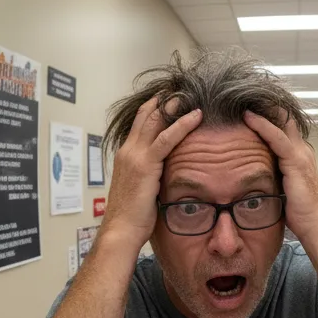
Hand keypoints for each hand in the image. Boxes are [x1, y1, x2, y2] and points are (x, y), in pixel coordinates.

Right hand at [103, 97, 201, 248]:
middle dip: (162, 101)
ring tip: (188, 94)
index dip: (153, 110)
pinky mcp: (146, 164)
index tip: (167, 99)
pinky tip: (196, 116)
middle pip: (145, 116)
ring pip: (156, 121)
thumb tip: (164, 175)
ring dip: (173, 106)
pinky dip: (182, 125)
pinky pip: (167, 139)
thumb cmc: (132, 217)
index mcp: (126, 156)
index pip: (140, 125)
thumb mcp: (142, 190)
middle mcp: (128, 151)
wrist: (121, 230)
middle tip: (178, 87)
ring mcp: (135, 155)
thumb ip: (151, 177)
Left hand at [243, 110, 317, 238]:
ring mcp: (300, 153)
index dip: (268, 115)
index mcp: (300, 156)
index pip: (284, 128)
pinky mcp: (295, 161)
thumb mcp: (282, 189)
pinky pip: (276, 137)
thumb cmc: (299, 213)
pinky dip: (261, 124)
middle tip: (243, 94)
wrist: (315, 224)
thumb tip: (252, 175)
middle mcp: (302, 150)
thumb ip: (272, 176)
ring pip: (280, 121)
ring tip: (242, 98)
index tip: (248, 106)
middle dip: (266, 106)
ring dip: (261, 109)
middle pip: (284, 118)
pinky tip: (248, 116)